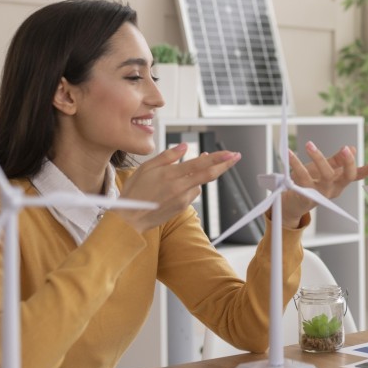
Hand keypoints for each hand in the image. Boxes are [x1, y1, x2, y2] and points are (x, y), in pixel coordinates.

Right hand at [116, 143, 240, 233]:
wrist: (130, 220)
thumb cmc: (134, 191)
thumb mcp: (145, 168)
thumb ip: (166, 156)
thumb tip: (184, 147)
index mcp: (170, 175)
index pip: (200, 164)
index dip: (217, 157)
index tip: (230, 152)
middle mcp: (179, 187)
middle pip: (209, 174)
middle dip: (225, 164)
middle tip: (236, 156)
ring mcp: (182, 199)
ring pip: (200, 183)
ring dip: (203, 173)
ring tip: (200, 163)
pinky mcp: (182, 207)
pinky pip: (192, 193)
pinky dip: (192, 185)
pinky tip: (182, 183)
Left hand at [281, 142, 367, 227]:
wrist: (291, 202)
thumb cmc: (309, 183)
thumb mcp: (324, 169)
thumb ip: (336, 160)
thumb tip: (352, 148)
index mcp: (340, 182)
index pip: (358, 174)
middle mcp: (334, 189)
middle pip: (345, 176)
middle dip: (347, 162)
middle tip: (344, 148)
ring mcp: (321, 195)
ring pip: (325, 176)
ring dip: (318, 158)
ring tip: (309, 144)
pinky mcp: (306, 197)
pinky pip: (302, 179)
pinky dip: (296, 165)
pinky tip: (289, 154)